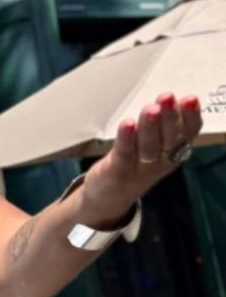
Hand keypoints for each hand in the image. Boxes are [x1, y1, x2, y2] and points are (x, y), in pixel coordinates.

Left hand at [82, 92, 201, 221]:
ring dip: (150, 126)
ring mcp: (140, 169)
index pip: (186, 135)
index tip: (190, 99)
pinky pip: (125, 154)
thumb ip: (160, 128)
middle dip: (170, 117)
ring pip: (149, 146)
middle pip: (170, 139)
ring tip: (152, 108)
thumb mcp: (152, 147)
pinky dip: (126, 139)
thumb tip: (167, 100)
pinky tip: (127, 124)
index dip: (190, 118)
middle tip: (168, 97)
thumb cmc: (132, 164)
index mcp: (173, 154)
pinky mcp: (119, 172)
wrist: (106, 198)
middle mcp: (161, 162)